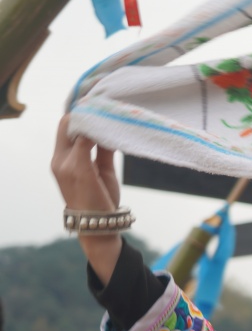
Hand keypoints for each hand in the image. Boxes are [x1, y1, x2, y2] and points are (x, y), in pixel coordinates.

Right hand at [50, 115, 121, 283]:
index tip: (99, 105)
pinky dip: (100, 130)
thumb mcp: (102, 172)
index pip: (65, 128)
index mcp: (61, 160)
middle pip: (67, 123)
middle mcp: (59, 160)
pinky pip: (87, 140)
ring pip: (76, 128)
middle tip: (107, 103)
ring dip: (95, 118)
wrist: (99, 227)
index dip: (80, 115)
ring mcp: (66, 164)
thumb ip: (103, 152)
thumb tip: (111, 132)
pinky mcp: (79, 168)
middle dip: (86, 112)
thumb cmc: (101, 201)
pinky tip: (113, 124)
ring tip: (113, 110)